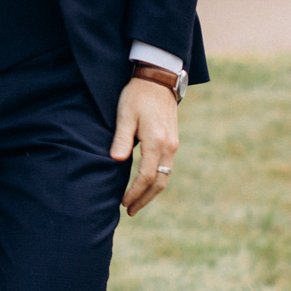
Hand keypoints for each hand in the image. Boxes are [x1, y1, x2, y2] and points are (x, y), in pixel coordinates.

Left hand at [112, 67, 180, 215]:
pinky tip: (145, 183)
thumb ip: (121, 138)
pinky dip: (157, 180)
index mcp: (156, 141)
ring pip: (165, 176)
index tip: (123, 202)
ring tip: (136, 202)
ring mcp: (173, 144)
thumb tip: (117, 160)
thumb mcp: (125, 114)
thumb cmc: (137, 95)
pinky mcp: (173, 140)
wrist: (159, 79)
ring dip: (151, 192)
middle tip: (129, 211)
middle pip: (159, 182)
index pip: (147, 176)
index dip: (135, 192)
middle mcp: (169, 146)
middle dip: (144, 198)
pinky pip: (167, 167)